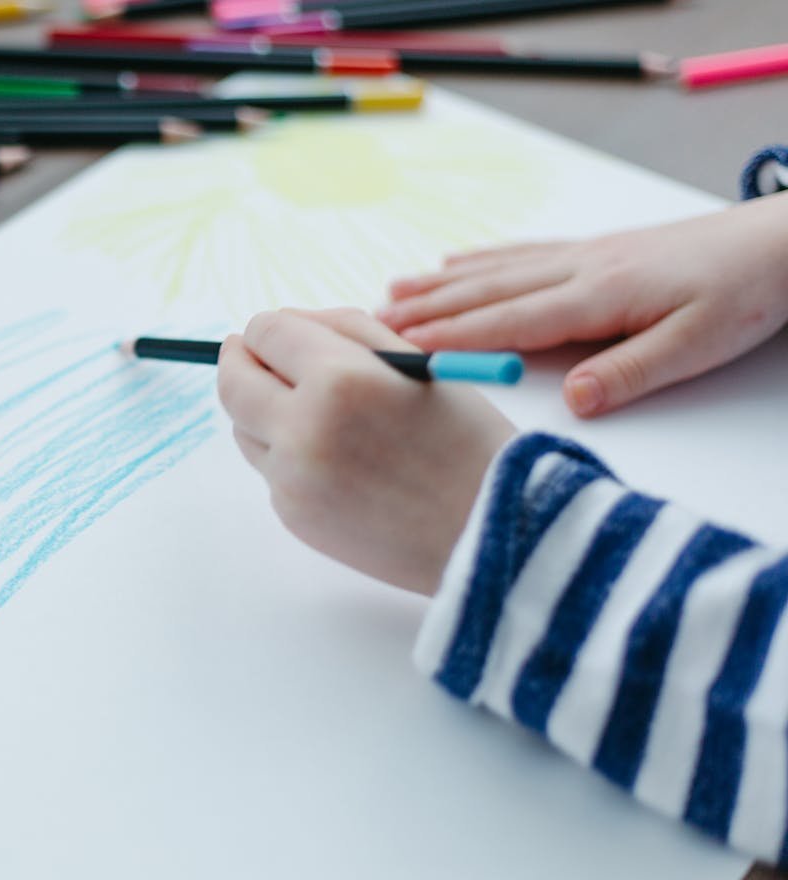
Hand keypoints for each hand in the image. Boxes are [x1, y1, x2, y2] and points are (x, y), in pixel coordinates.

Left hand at [217, 309, 515, 594]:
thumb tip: (280, 322)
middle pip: (233, 383)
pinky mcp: (293, 515)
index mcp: (339, 379)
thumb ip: (343, 330)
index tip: (273, 334)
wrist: (492, 532)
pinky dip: (289, 456)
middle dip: (241, 363)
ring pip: (244, 428)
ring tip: (311, 412)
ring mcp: (293, 478)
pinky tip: (337, 460)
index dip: (267, 329)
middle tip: (252, 358)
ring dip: (262, 412)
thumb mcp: (418, 363)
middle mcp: (304, 429)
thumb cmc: (466, 440)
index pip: (266, 333)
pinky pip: (271, 470)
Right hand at [379, 191, 787, 417]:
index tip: (400, 350)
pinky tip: (455, 261)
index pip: (509, 322)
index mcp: (599, 297)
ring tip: (391, 292)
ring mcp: (586, 255)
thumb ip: (632, 373)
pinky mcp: (597, 249)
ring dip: (440, 284)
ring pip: (496, 270)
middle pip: (486, 292)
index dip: (452, 338)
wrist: (782, 240)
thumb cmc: (745, 293)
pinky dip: (481, 259)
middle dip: (426, 310)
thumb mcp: (700, 346)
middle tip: (369, 323)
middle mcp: (581, 269)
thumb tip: (575, 401)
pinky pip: (523, 253)